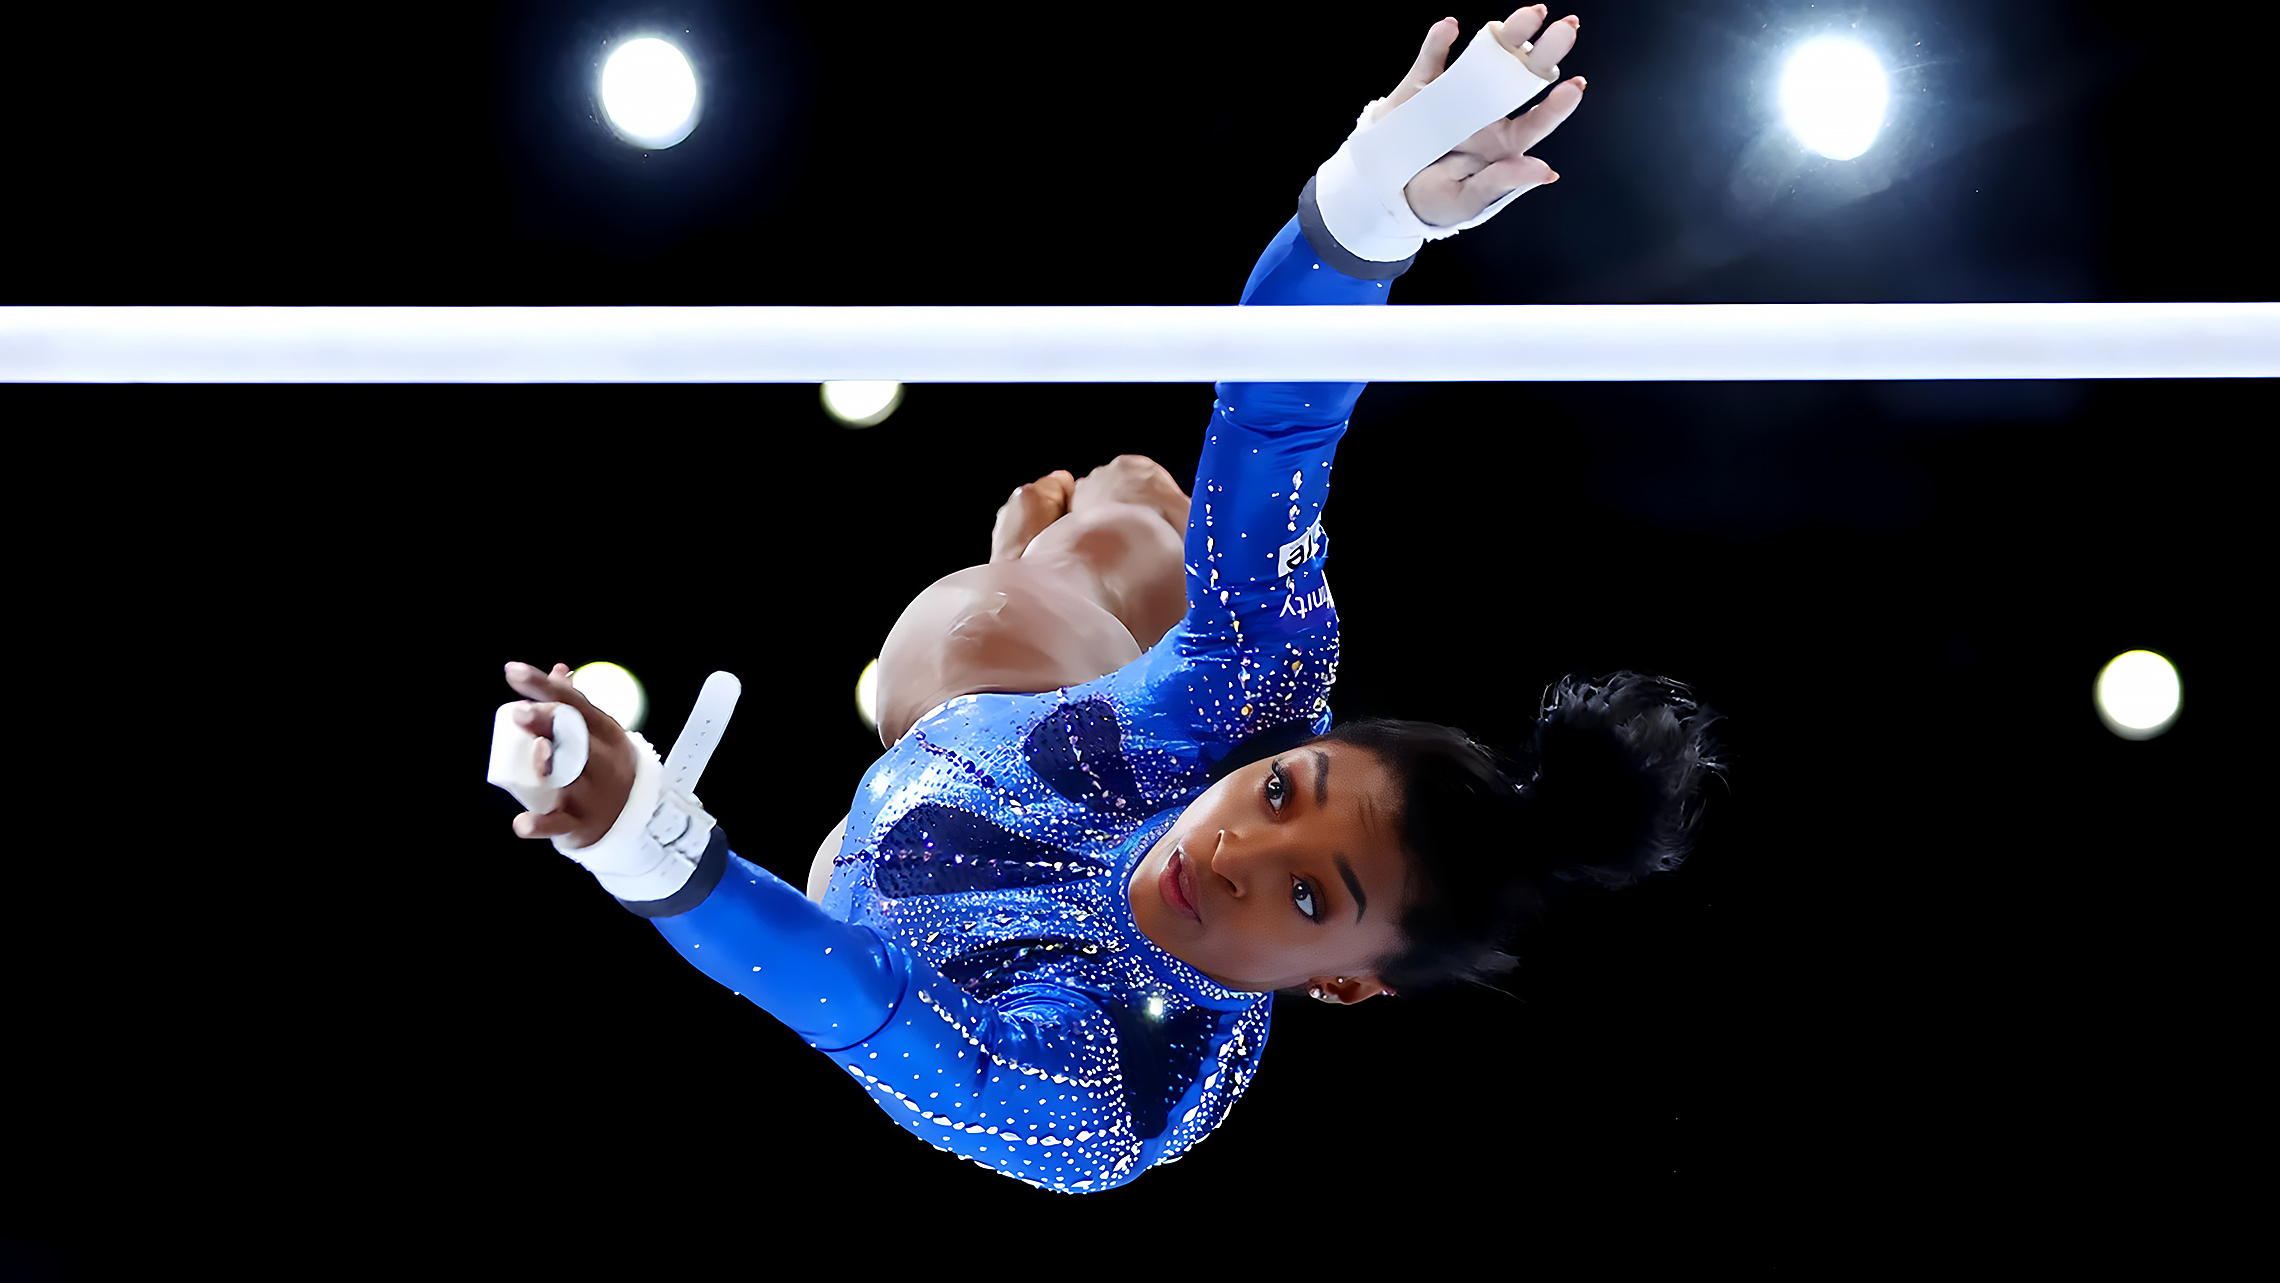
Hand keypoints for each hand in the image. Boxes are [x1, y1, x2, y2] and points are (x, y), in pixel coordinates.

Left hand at [502, 660, 635, 849]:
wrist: (638, 818)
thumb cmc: (607, 766)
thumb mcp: (598, 733)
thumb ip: (574, 704)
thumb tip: (558, 670)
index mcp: (604, 732)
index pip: (573, 703)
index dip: (542, 686)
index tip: (513, 671)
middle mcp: (601, 760)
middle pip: (575, 738)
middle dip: (549, 724)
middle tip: (520, 712)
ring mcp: (592, 794)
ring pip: (571, 778)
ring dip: (551, 765)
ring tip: (538, 752)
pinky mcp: (580, 824)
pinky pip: (559, 824)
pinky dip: (540, 825)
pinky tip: (522, 823)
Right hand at [1378, 5, 1586, 227]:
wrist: (1389, 192)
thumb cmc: (1436, 200)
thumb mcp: (1469, 200)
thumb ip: (1503, 182)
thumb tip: (1545, 172)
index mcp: (1505, 142)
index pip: (1538, 120)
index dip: (1559, 104)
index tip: (1576, 86)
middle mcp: (1488, 111)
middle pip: (1522, 77)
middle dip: (1547, 51)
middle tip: (1566, 30)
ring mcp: (1457, 94)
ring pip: (1486, 58)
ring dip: (1508, 33)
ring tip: (1530, 15)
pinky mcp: (1423, 86)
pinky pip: (1431, 60)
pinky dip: (1438, 42)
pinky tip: (1449, 29)